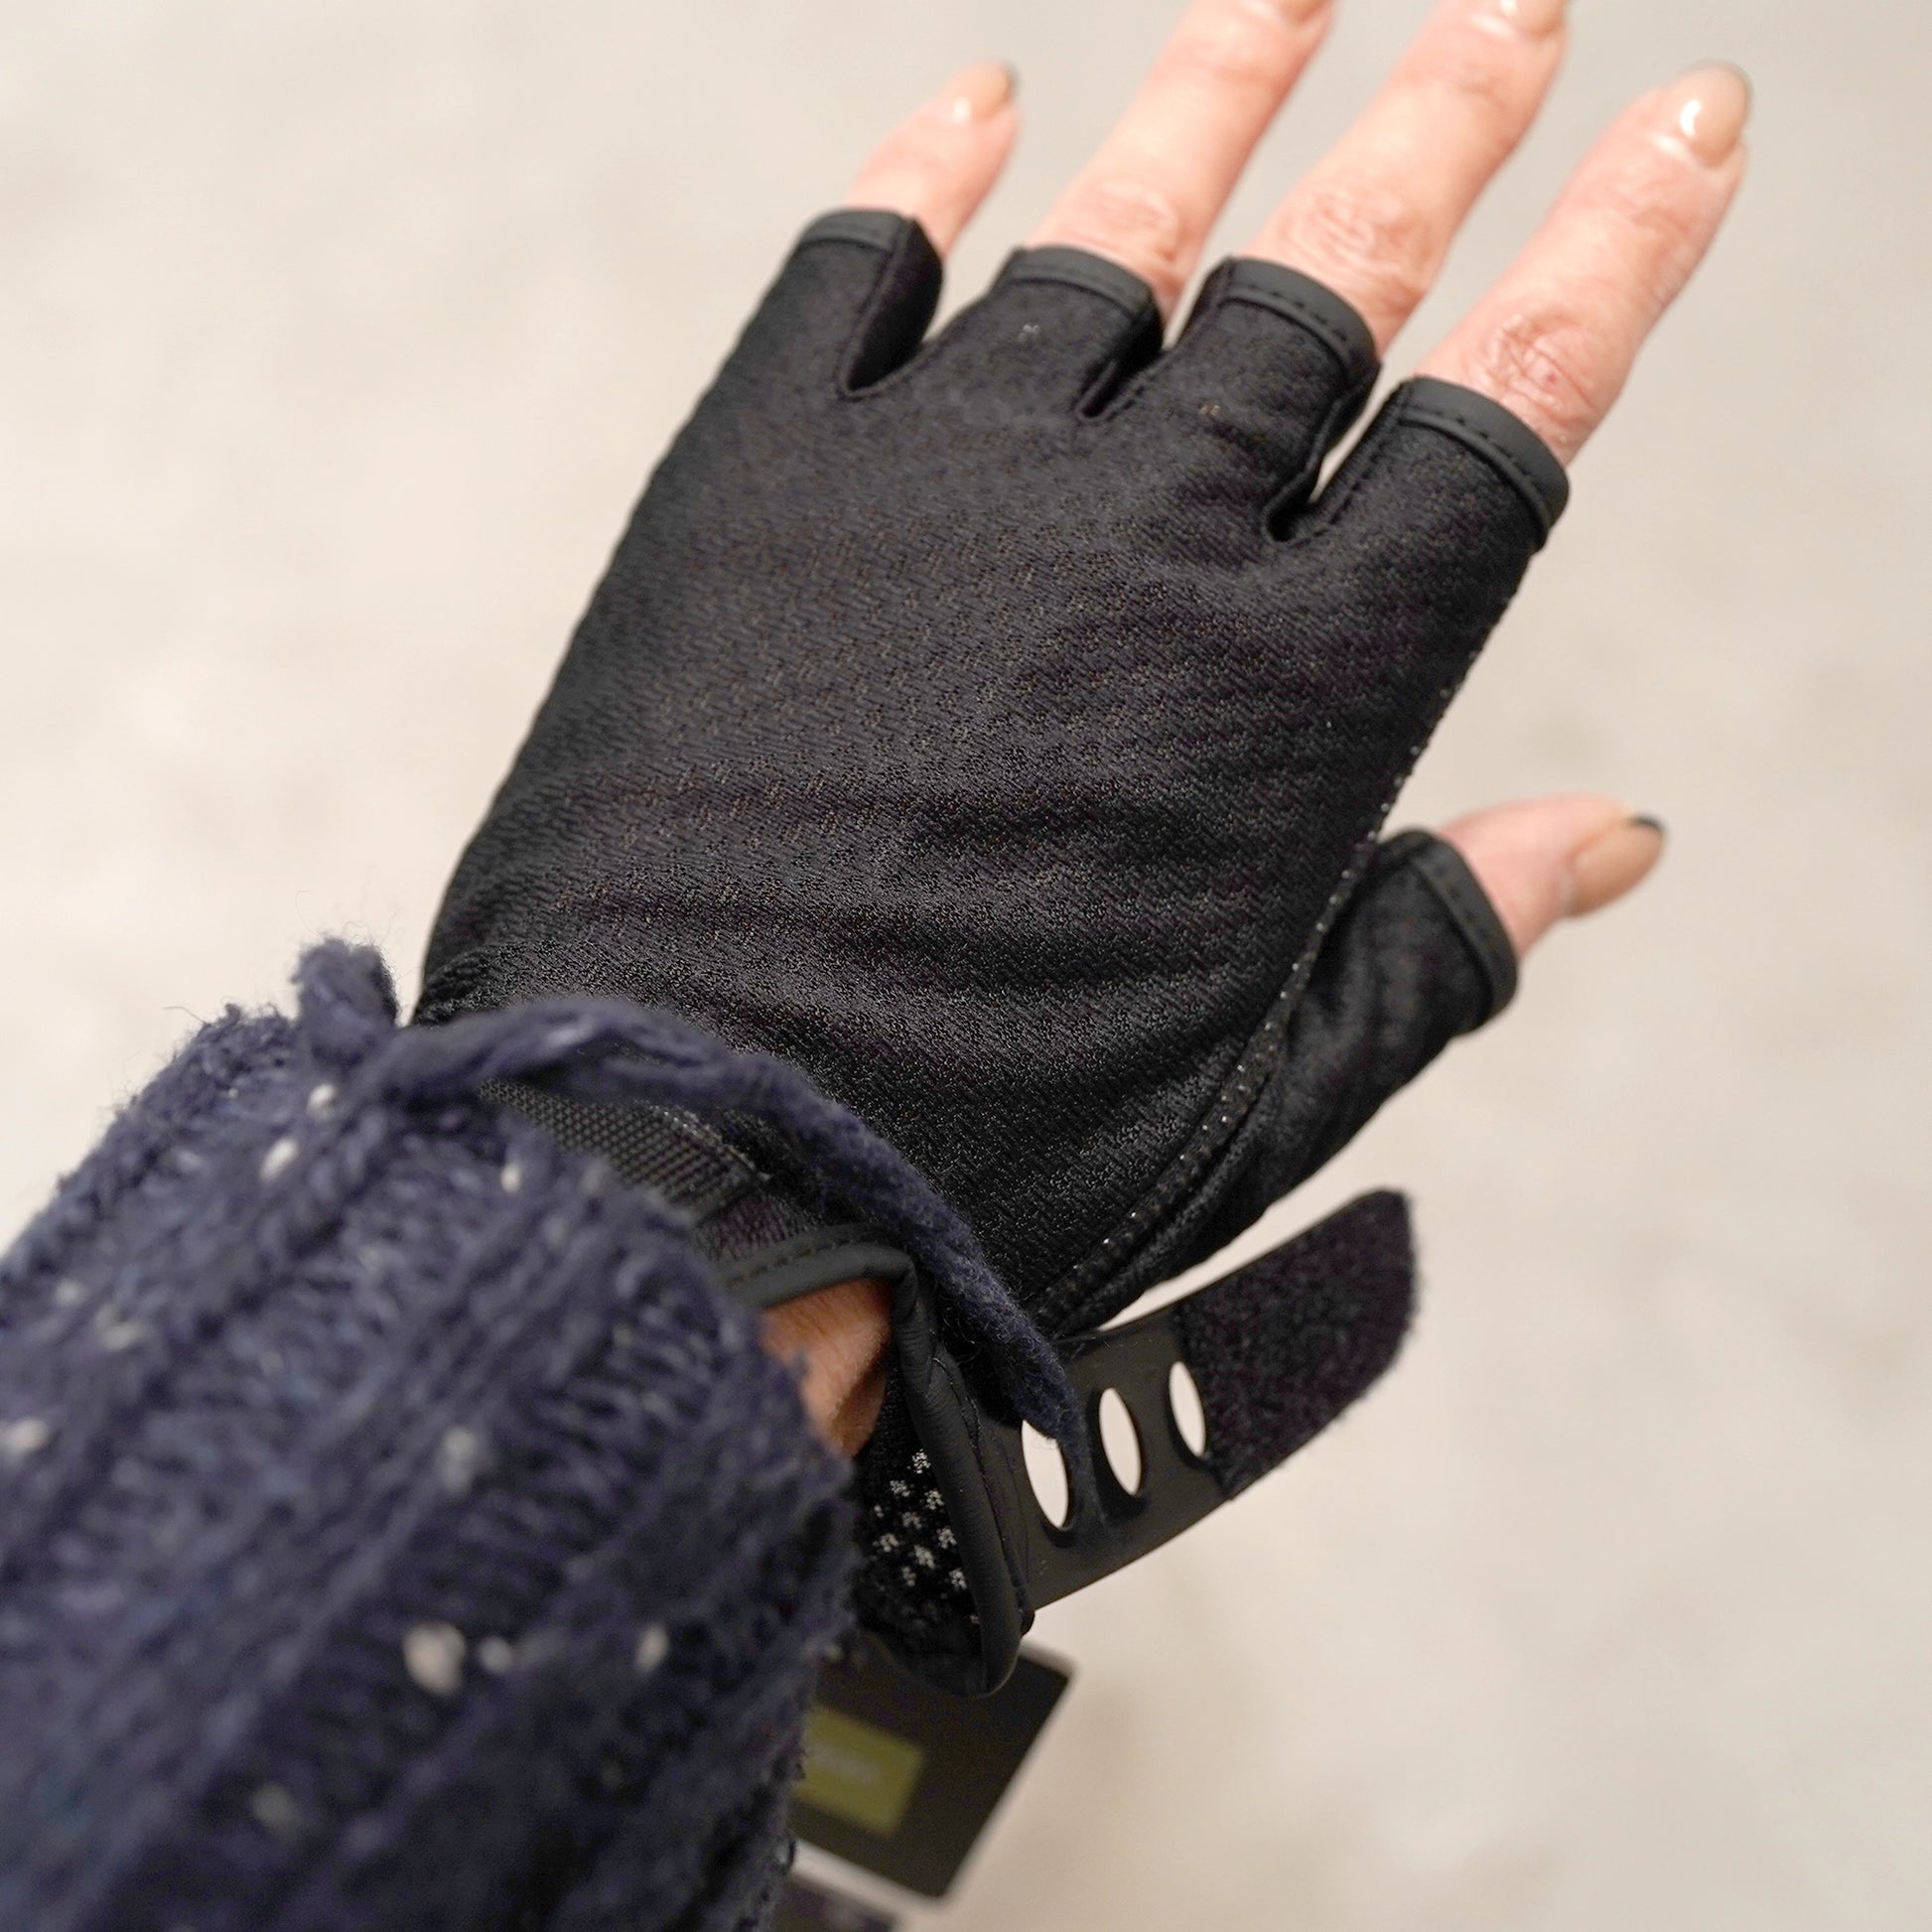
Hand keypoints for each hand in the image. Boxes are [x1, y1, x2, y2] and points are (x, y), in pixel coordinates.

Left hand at [764, 0, 1739, 1449]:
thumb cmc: (975, 1171)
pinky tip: (982, 107)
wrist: (674, 1172)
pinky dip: (925, 175)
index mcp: (1290, 705)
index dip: (1614, 257)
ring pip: (1117, 234)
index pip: (1501, 415)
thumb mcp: (1257, 1101)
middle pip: (1330, 278)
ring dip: (1219, 92)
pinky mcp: (749, 486)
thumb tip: (1608, 837)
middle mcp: (1134, 552)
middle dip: (1445, 124)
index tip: (1679, 131)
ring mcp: (932, 491)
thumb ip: (1441, 944)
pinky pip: (856, 269)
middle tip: (1519, 10)